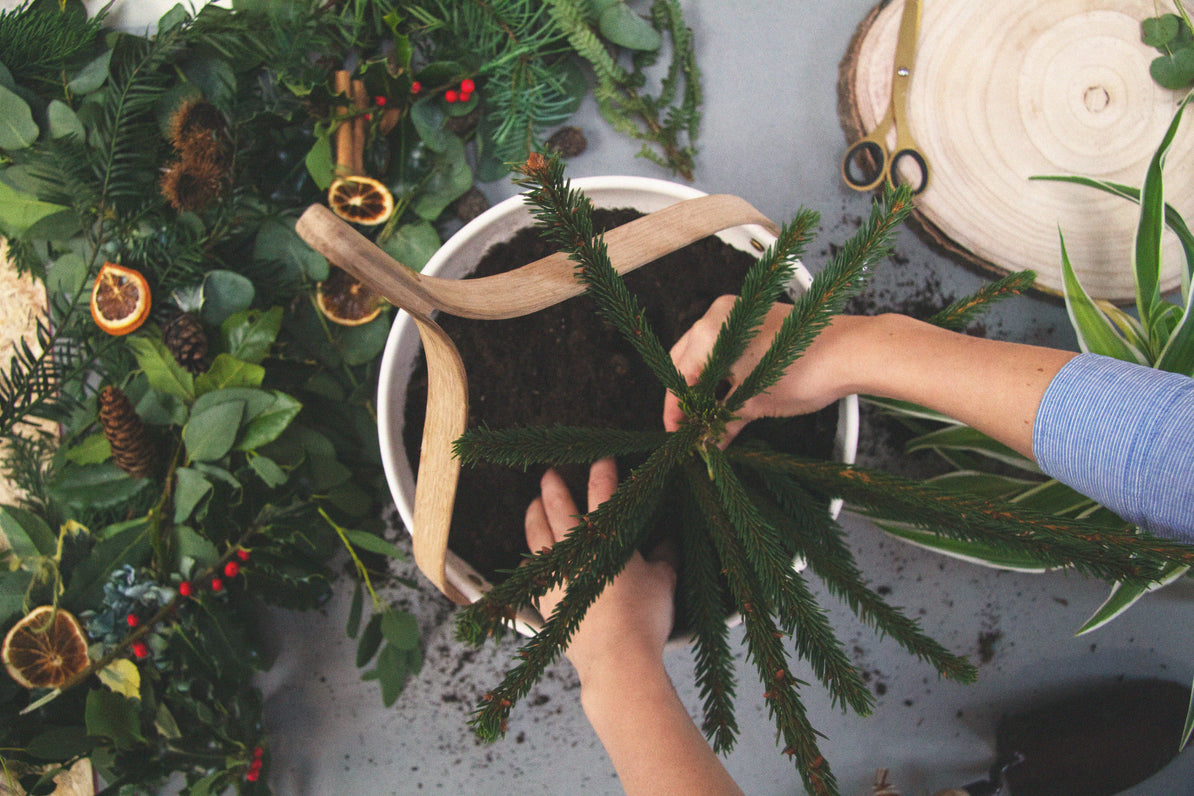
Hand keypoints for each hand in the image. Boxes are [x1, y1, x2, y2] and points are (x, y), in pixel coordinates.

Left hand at [524, 458, 676, 686]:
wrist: (616, 661)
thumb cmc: (643, 618)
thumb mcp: (662, 582)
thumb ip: (663, 558)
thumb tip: (667, 542)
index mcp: (606, 538)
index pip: (603, 493)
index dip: (603, 472)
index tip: (603, 457)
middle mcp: (575, 550)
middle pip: (558, 508)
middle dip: (554, 487)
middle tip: (550, 472)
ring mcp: (556, 575)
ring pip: (537, 536)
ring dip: (534, 516)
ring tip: (532, 504)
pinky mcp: (547, 600)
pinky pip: (533, 571)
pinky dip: (532, 559)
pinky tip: (531, 556)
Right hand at [663, 296, 863, 443]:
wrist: (851, 351)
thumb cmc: (805, 370)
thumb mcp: (755, 404)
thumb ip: (722, 423)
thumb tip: (705, 445)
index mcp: (710, 333)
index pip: (679, 376)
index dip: (676, 410)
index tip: (677, 433)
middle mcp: (719, 316)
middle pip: (686, 361)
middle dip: (687, 396)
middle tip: (691, 428)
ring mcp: (739, 314)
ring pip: (706, 353)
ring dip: (705, 384)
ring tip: (709, 415)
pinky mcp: (757, 318)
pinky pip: (727, 346)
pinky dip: (724, 371)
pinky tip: (728, 395)